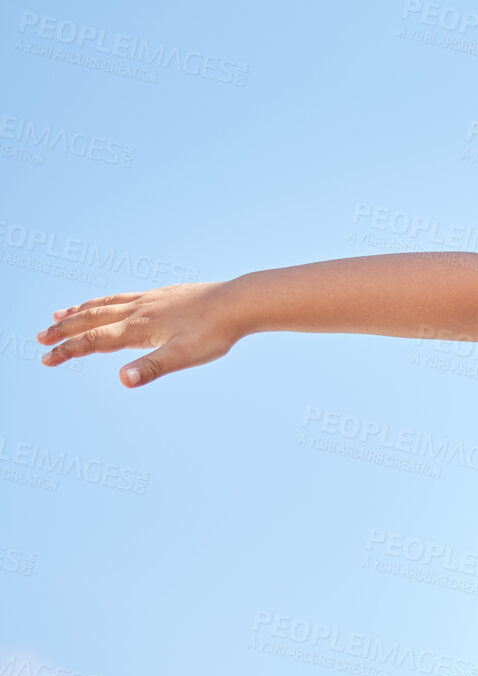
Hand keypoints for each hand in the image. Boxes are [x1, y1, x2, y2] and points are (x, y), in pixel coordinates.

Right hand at [37, 282, 246, 387]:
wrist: (239, 303)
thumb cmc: (215, 332)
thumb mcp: (184, 355)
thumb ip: (152, 368)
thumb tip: (122, 380)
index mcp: (138, 328)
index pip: (94, 340)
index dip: (68, 350)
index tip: (46, 359)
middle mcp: (138, 310)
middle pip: (91, 318)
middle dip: (64, 329)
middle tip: (40, 337)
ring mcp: (150, 300)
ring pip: (104, 304)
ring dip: (79, 311)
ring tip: (61, 313)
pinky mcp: (163, 295)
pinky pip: (123, 297)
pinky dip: (104, 301)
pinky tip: (109, 303)